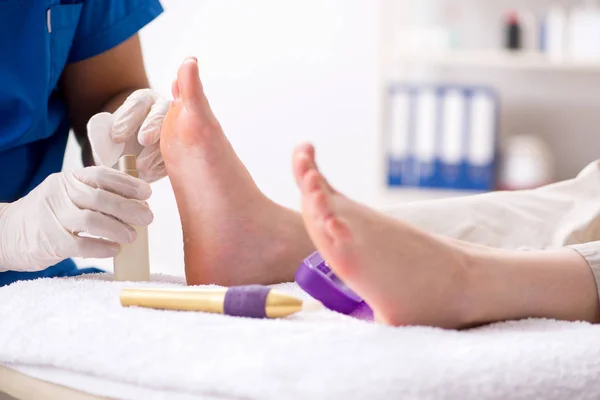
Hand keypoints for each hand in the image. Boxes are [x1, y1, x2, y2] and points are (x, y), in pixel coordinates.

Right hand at [0, 167, 152, 271]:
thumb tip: (138, 203)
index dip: (127, 183)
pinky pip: (80, 244)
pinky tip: (114, 250)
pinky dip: (101, 247)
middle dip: (129, 208)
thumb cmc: (50, 214)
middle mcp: (59, 193)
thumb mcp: (69, 194)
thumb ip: (97, 194)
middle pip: (100, 198)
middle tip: (147, 218)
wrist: (7, 233)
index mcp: (69, 179)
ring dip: (117, 229)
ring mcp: (52, 216)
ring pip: (91, 221)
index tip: (147, 193)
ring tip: (132, 236)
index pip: (101, 175)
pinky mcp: (48, 241)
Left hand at [87, 89, 169, 182]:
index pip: (138, 103)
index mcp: (144, 100)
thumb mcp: (105, 132)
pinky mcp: (181, 149)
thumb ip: (101, 133)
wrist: (131, 154)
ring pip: (171, 136)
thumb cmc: (116, 140)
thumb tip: (102, 146)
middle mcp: (164, 110)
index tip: (116, 137)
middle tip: (143, 140)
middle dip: (152, 126)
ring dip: (157, 151)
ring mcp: (176, 129)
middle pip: (162, 114)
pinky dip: (163, 165)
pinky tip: (149, 174)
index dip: (128, 119)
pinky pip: (177, 155)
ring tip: (141, 166)